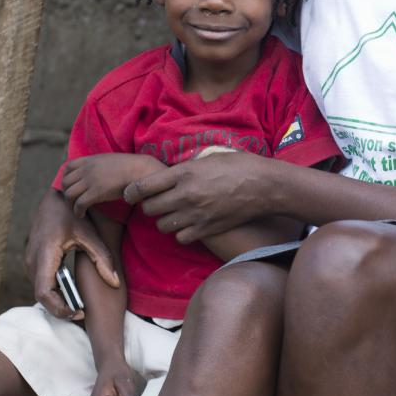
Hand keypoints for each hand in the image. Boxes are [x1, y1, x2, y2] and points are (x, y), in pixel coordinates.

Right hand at [25, 191, 119, 320]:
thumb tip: (115, 283)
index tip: (77, 312)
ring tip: (78, 305)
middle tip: (81, 313)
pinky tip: (71, 292)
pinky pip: (40, 282)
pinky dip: (54, 291)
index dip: (59, 307)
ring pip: (40, 291)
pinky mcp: (32, 260)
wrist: (55, 198)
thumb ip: (102, 258)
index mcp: (45, 254)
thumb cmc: (72, 214)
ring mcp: (29, 261)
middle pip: (41, 296)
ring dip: (56, 301)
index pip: (44, 292)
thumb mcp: (90, 234)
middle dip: (60, 308)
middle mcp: (32, 260)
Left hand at [62, 154, 163, 217]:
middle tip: (73, 201)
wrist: (140, 171)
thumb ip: (99, 165)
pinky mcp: (95, 193)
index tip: (71, 186)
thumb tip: (97, 172)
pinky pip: (79, 204)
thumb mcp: (110, 160)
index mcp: (91, 160)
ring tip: (77, 209)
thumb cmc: (130, 167)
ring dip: (70, 204)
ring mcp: (90, 181)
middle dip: (67, 193)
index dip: (66, 178)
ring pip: (69, 194)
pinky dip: (77, 211)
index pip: (68, 167)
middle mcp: (87, 169)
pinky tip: (82, 214)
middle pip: (65, 182)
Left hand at [123, 148, 274, 244]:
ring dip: (165, 220)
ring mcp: (196, 214)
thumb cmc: (240, 166)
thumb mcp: (209, 158)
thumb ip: (186, 167)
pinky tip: (189, 225)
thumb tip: (169, 172)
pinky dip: (181, 233)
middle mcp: (186, 195)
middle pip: (149, 209)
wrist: (266, 186)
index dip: (131, 191)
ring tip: (174, 213)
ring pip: (162, 225)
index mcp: (184, 173)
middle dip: (150, 206)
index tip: (129, 194)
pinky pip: (180, 238)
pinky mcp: (207, 229)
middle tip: (158, 202)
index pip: (143, 186)